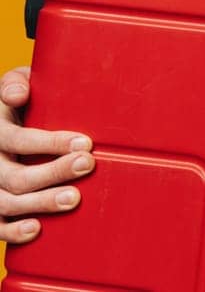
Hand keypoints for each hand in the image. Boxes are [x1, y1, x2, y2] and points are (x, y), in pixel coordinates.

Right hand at [1, 66, 94, 244]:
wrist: (2, 124)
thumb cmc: (19, 102)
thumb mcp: (15, 85)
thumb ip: (16, 84)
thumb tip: (18, 93)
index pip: (17, 139)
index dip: (50, 143)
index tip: (85, 143)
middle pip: (14, 175)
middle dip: (53, 172)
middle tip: (86, 165)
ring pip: (6, 201)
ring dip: (41, 203)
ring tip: (73, 199)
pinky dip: (12, 231)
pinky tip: (36, 228)